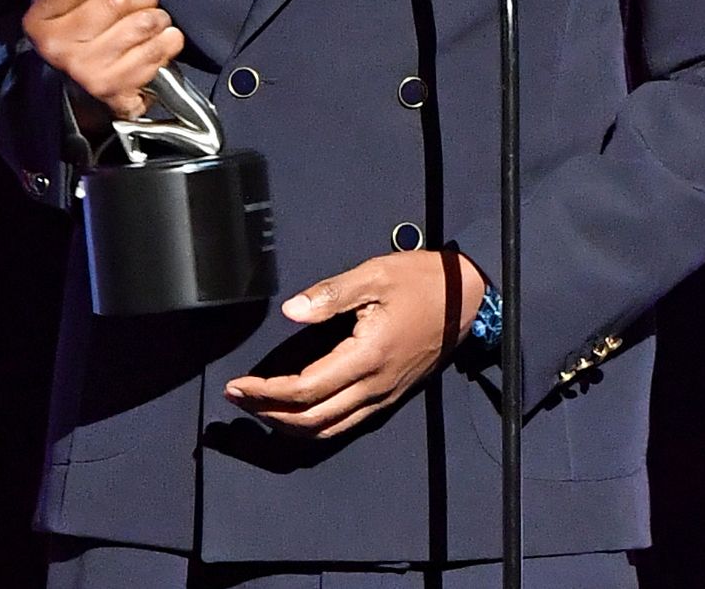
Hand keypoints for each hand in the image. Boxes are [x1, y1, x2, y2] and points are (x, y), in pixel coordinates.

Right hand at [21, 0, 184, 119]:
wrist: (79, 93)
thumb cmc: (82, 35)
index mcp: (41, 19)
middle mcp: (59, 47)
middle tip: (139, 1)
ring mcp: (87, 70)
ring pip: (143, 23)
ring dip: (157, 17)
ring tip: (152, 21)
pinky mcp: (116, 89)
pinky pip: (158, 50)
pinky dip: (167, 42)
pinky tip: (158, 41)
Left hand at [223, 249, 487, 438]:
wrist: (468, 298)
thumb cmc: (422, 281)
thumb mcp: (375, 275)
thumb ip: (330, 294)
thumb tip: (290, 311)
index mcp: (367, 356)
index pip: (304, 389)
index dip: (265, 392)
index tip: (237, 385)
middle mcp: (375, 386)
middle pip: (311, 420)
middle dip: (267, 414)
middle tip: (236, 399)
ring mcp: (384, 396)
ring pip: (329, 430)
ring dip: (288, 425)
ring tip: (259, 408)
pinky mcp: (391, 397)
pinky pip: (346, 424)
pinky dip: (314, 425)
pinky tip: (297, 412)